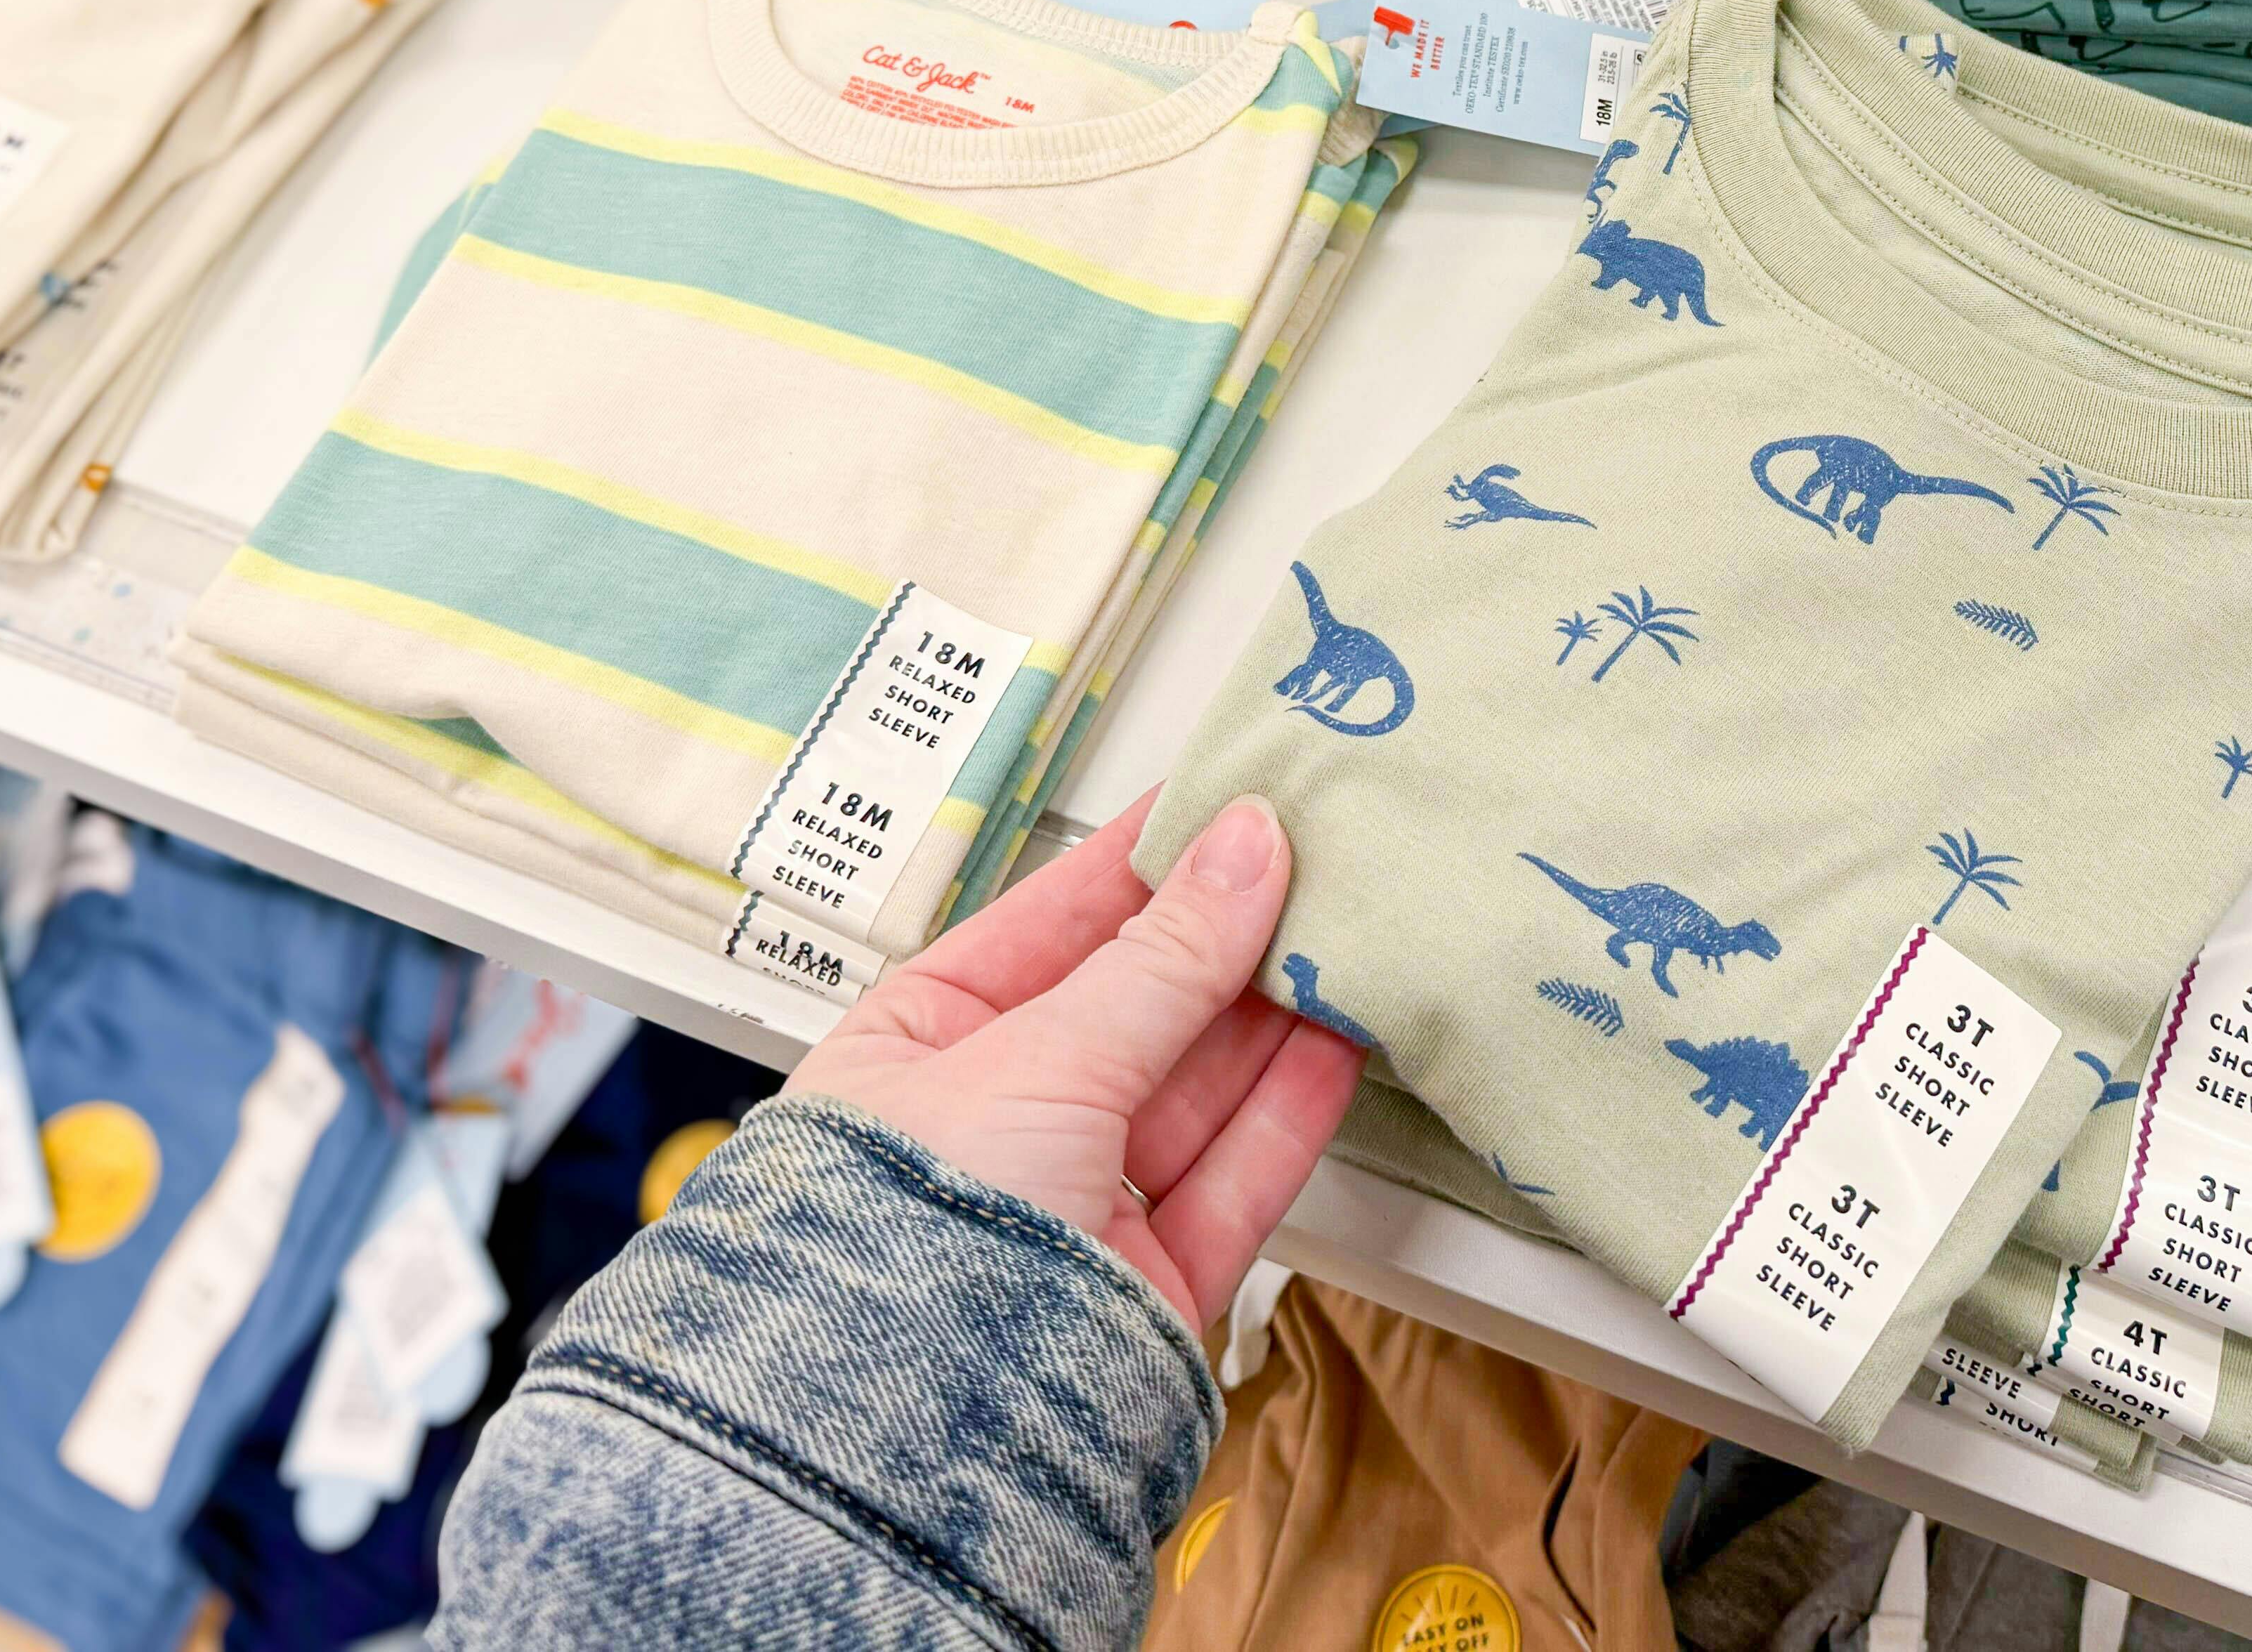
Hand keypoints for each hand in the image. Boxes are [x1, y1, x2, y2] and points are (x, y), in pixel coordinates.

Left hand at [784, 792, 1357, 1334]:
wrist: (913, 1457)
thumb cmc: (903, 1243)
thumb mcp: (1039, 1058)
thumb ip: (1164, 957)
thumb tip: (1248, 842)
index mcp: (914, 1052)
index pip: (1044, 928)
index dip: (1139, 860)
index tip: (1226, 794)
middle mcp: (992, 1130)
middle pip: (1133, 1007)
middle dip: (1223, 934)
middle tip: (1314, 850)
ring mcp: (1071, 1213)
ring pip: (1194, 1090)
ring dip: (1273, 1013)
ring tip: (1348, 927)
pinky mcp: (1144, 1289)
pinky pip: (1230, 1180)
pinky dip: (1289, 1111)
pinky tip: (1341, 1038)